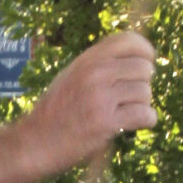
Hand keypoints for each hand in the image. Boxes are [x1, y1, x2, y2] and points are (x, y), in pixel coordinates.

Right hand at [18, 30, 156, 182]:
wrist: (36, 142)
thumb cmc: (55, 112)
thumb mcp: (71, 76)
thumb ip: (98, 64)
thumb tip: (135, 56)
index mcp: (87, 60)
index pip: (129, 40)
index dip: (145, 51)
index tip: (146, 63)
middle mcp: (94, 73)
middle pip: (144, 68)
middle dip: (142, 84)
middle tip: (128, 98)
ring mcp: (100, 97)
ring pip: (146, 93)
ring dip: (141, 105)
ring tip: (124, 114)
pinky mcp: (106, 122)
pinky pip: (146, 115)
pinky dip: (146, 121)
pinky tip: (133, 125)